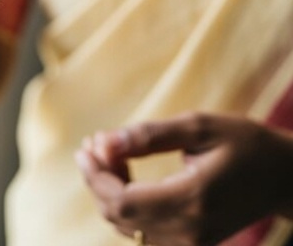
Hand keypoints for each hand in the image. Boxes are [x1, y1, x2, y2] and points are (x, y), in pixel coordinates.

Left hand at [75, 112, 292, 245]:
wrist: (283, 178)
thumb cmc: (244, 143)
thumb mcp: (199, 126)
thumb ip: (149, 136)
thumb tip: (103, 142)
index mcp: (192, 199)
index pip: (123, 202)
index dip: (95, 176)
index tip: (86, 145)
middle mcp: (189, 231)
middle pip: (120, 218)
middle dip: (97, 181)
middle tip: (92, 144)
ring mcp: (191, 244)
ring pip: (128, 229)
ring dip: (109, 192)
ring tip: (107, 152)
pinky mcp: (192, 245)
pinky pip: (144, 233)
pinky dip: (127, 205)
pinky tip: (127, 174)